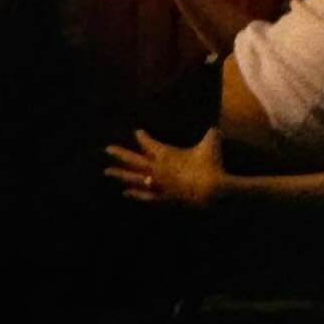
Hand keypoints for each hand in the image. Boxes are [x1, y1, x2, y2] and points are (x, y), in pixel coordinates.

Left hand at [105, 127, 224, 208]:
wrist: (212, 191)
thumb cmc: (211, 165)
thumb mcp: (212, 144)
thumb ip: (211, 133)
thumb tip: (215, 124)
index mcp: (167, 154)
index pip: (150, 144)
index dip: (143, 138)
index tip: (137, 132)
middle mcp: (158, 169)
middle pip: (135, 160)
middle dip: (121, 154)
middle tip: (108, 149)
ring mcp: (158, 184)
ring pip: (135, 179)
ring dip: (121, 175)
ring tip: (108, 172)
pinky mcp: (163, 198)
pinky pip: (145, 196)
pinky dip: (135, 194)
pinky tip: (125, 192)